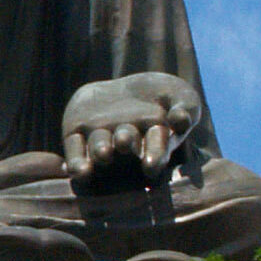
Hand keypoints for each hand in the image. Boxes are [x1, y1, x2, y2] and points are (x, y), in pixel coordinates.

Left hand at [60, 72, 202, 189]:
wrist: (125, 89)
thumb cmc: (161, 96)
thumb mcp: (179, 95)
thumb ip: (184, 106)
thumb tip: (181, 120)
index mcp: (153, 139)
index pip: (155, 149)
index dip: (153, 156)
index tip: (151, 164)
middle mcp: (126, 145)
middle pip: (125, 146)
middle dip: (125, 144)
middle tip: (124, 141)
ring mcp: (101, 140)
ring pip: (100, 149)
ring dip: (101, 152)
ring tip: (104, 152)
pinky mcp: (76, 134)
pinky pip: (75, 152)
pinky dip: (77, 163)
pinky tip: (79, 170)